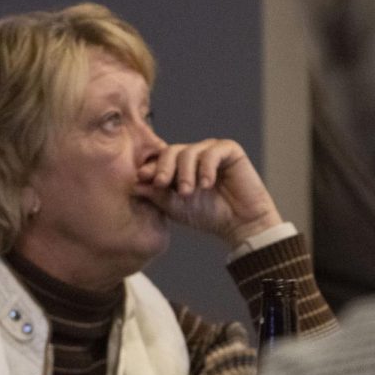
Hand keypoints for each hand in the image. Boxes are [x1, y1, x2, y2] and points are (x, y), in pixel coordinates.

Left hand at [135, 138, 282, 248]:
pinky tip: (207, 185)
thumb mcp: (176, 207)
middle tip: (160, 183)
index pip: (159, 160)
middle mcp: (193, 156)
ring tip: (187, 192)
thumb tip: (134, 183)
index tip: (142, 177)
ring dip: (185, 173)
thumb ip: (157, 195)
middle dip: (163, 167)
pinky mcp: (229, 150)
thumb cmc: (208, 216)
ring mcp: (210, 152)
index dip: (150, 167)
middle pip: (171, 151)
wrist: (239, 223)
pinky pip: (212, 152)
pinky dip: (206, 168)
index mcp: (178, 167)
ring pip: (189, 152)